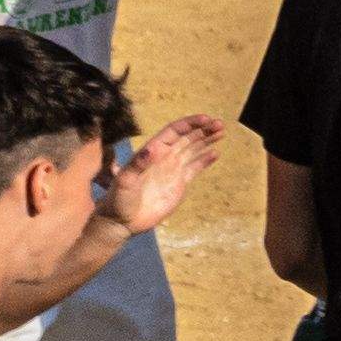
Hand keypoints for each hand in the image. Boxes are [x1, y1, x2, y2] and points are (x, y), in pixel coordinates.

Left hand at [101, 113, 223, 234]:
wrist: (124, 220)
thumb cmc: (119, 199)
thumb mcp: (125, 180)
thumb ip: (138, 164)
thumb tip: (152, 149)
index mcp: (151, 152)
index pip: (173, 132)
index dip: (189, 124)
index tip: (205, 119)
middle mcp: (164, 157)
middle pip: (186, 138)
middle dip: (202, 129)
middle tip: (219, 123)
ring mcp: (172, 169)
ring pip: (193, 149)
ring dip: (206, 140)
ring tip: (221, 131)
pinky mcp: (179, 183)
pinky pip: (195, 168)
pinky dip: (205, 160)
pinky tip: (215, 153)